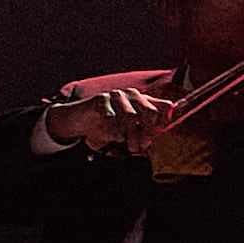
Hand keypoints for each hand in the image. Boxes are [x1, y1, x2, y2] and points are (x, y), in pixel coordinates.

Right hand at [43, 80, 169, 150]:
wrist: (79, 120)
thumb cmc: (107, 128)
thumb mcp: (128, 133)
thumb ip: (142, 136)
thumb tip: (152, 146)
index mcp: (144, 101)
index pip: (164, 107)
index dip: (163, 125)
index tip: (156, 140)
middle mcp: (133, 95)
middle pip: (150, 112)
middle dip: (147, 133)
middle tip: (139, 147)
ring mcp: (118, 95)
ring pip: (131, 116)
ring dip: (130, 135)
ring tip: (127, 145)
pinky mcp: (102, 99)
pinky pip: (111, 116)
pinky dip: (113, 130)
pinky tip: (114, 137)